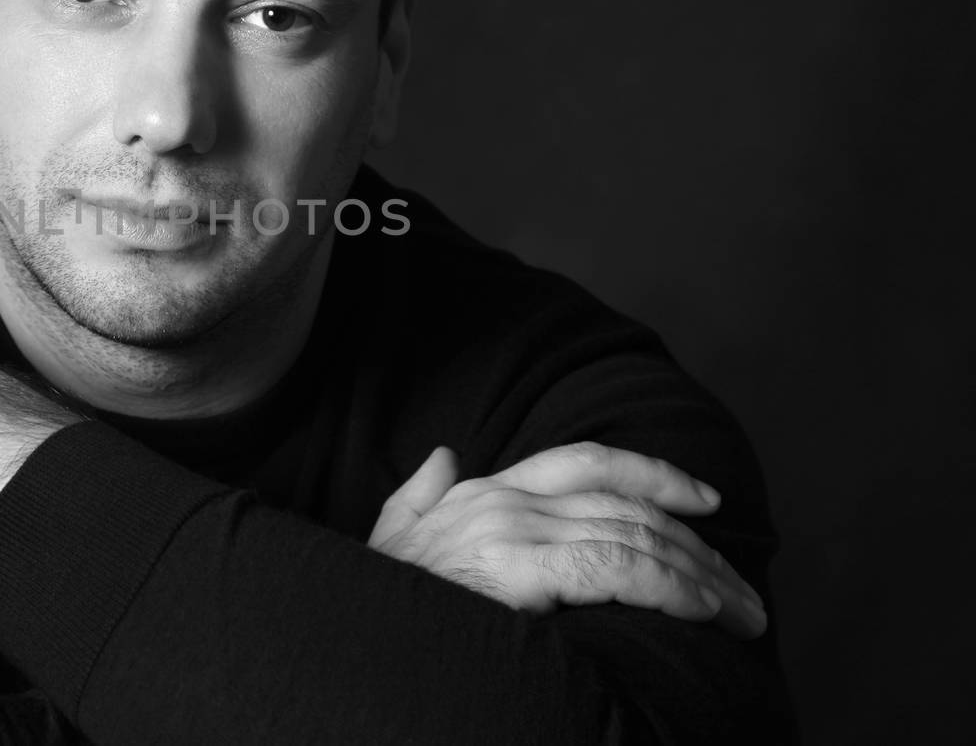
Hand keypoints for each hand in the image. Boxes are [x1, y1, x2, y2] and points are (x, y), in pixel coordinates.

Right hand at [368, 442, 766, 638]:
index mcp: (483, 491)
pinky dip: (669, 586)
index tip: (705, 500)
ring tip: (742, 612)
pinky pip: (616, 569)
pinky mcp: (518, 569)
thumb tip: (444, 456)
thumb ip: (418, 496)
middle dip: (697, 546)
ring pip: (633, 536)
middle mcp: (503, 500)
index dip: (653, 473)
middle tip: (743, 590)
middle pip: (626, 504)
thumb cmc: (376, 600)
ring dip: (700, 576)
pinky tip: (701, 609)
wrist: (345, 632)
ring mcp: (511, 530)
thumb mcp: (390, 539)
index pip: (584, 461)